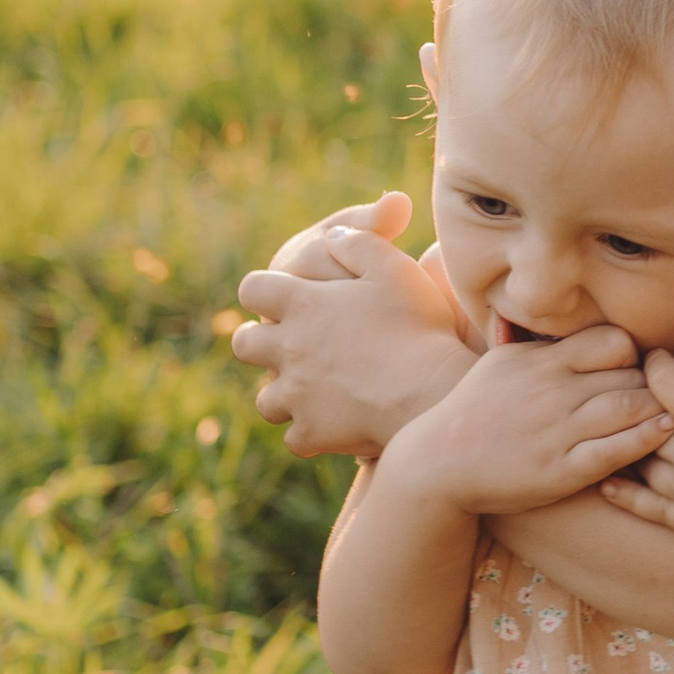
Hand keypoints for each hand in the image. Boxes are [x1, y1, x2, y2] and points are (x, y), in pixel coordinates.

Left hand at [232, 199, 475, 455]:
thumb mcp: (393, 268)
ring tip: (308, 392)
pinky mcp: (311, 433)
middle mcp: (286, 348)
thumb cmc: (417, 326)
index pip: (253, 289)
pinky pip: (295, 438)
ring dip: (282, 394)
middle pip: (244, 344)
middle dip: (259, 342)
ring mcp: (295, 395)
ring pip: (265, 398)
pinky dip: (310, 433)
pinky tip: (331, 428)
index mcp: (301, 303)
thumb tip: (334, 235)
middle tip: (285, 344)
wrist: (429, 393)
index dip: (264, 291)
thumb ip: (359, 242)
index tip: (281, 296)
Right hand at [392, 324, 673, 518]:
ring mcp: (558, 430)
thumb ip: (540, 344)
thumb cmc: (473, 412)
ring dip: (657, 408)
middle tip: (668, 396)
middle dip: (653, 383)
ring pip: (629, 406)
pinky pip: (616, 448)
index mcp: (542, 361)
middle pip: (629, 374)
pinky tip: (665, 432)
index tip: (638, 369)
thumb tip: (562, 318)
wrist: (437, 464)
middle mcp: (553, 391)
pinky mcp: (561, 469)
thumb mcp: (503, 363)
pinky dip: (646, 438)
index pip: (612, 341)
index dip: (634, 354)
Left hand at [600, 332, 673, 561]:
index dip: (657, 364)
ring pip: (644, 466)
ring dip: (630, 448)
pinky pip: (651, 508)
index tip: (655, 356)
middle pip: (648, 425)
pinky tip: (608, 484)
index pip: (668, 383)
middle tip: (632, 394)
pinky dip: (627, 495)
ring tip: (619, 435)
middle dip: (638, 406)